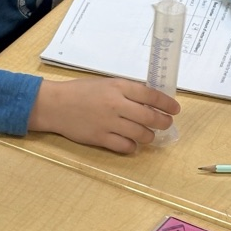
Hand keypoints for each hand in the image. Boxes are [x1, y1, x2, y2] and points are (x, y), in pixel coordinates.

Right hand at [29, 76, 180, 153]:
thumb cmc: (79, 92)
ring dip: (149, 136)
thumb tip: (149, 101)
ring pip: (141, 134)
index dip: (167, 104)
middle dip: (163, 122)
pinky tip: (131, 144)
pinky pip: (125, 147)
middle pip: (150, 117)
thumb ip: (126, 91)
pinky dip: (132, 147)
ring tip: (148, 136)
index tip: (175, 109)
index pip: (151, 96)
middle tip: (166, 124)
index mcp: (118, 87)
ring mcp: (108, 123)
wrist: (55, 105)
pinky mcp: (100, 138)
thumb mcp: (105, 84)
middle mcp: (116, 105)